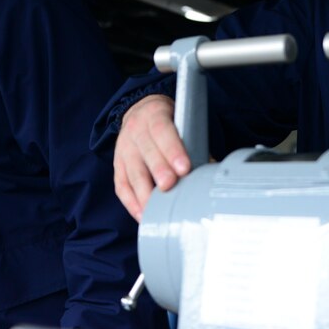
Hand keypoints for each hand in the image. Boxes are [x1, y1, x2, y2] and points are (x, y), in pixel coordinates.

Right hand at [113, 94, 190, 220]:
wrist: (140, 113)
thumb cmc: (168, 123)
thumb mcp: (180, 121)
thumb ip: (193, 143)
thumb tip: (211, 170)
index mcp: (154, 115)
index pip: (162, 131)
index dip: (172, 150)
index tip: (184, 168)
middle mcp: (136, 130)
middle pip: (146, 152)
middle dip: (159, 171)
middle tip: (170, 186)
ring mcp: (124, 149)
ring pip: (133, 172)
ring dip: (144, 192)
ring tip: (157, 209)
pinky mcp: (118, 166)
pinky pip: (122, 186)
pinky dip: (132, 203)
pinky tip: (143, 215)